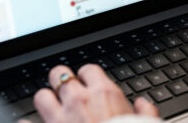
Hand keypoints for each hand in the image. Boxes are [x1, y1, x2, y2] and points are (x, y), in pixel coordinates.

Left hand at [20, 64, 158, 122]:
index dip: (87, 75)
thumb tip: (143, 105)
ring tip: (50, 106)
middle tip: (64, 88)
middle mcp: (80, 100)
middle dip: (61, 80)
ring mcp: (60, 118)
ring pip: (41, 96)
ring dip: (45, 100)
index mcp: (103, 94)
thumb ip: (145, 111)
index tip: (87, 81)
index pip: (88, 70)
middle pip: (60, 75)